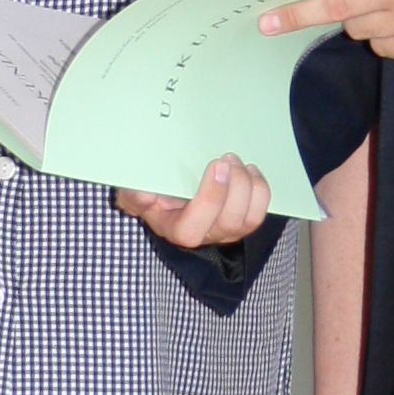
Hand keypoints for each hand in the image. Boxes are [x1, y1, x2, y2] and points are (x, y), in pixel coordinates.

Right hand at [115, 153, 270, 250]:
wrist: (165, 193)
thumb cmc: (151, 192)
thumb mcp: (133, 192)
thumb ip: (134, 195)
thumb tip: (145, 196)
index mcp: (176, 229)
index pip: (193, 229)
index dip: (210, 199)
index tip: (215, 166)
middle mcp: (203, 235)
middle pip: (228, 223)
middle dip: (235, 188)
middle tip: (229, 159)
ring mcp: (224, 230)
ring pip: (248, 221)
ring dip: (250, 189)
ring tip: (239, 164)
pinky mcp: (240, 221)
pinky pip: (258, 214)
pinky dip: (260, 192)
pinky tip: (251, 172)